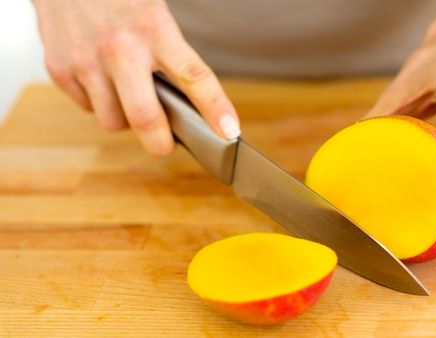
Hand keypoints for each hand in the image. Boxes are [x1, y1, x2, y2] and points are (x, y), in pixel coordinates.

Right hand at [32, 0, 239, 156]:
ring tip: (130, 97)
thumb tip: (190, 108)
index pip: (194, 76)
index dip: (215, 108)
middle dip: (161, 144)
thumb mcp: (155, 15)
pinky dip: (101, 105)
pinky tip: (103, 81)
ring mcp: (86, 61)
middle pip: (145, 118)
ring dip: (127, 121)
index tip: (229, 132)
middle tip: (167, 144)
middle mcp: (120, 48)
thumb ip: (171, 56)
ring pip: (114, 122)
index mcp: (154, 29)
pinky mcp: (60, 69)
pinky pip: (89, 110)